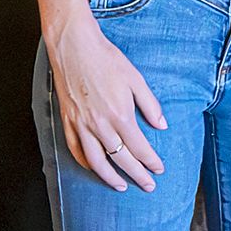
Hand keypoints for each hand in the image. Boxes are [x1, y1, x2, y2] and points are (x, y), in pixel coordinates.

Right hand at [46, 15, 167, 192]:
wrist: (74, 45)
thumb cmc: (106, 58)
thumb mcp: (135, 79)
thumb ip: (150, 105)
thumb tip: (162, 125)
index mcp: (120, 115)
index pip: (139, 148)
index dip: (151, 162)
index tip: (159, 170)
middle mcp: (100, 125)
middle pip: (121, 159)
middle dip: (137, 175)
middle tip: (148, 185)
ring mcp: (81, 124)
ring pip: (96, 161)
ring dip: (110, 177)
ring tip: (121, 186)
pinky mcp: (68, 120)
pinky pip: (75, 149)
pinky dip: (85, 163)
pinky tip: (94, 168)